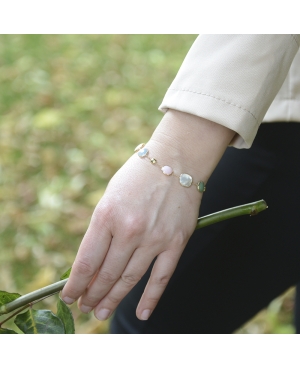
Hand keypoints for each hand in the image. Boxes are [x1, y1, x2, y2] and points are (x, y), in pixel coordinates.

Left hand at [61, 110, 234, 320]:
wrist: (176, 160)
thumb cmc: (137, 176)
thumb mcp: (109, 197)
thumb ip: (101, 229)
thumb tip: (93, 262)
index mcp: (107, 215)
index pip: (86, 261)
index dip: (76, 284)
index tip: (70, 296)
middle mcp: (129, 230)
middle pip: (106, 274)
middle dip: (92, 294)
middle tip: (86, 308)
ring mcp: (154, 238)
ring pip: (130, 279)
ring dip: (113, 299)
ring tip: (102, 312)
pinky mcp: (176, 242)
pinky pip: (161, 277)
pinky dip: (150, 298)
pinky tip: (141, 314)